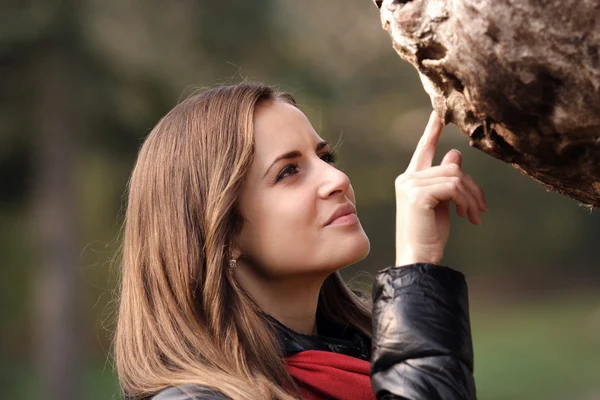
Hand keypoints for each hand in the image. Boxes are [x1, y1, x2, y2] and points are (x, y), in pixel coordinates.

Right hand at [394, 111, 486, 265]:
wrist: (418, 258)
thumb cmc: (429, 234)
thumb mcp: (442, 204)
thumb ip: (447, 179)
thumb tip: (456, 154)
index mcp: (410, 179)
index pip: (424, 148)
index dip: (432, 130)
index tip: (439, 113)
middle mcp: (407, 178)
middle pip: (451, 166)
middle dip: (471, 187)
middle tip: (481, 209)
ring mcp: (410, 185)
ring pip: (454, 176)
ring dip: (471, 197)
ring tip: (474, 216)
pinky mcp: (417, 194)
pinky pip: (453, 186)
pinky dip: (466, 201)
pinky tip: (467, 217)